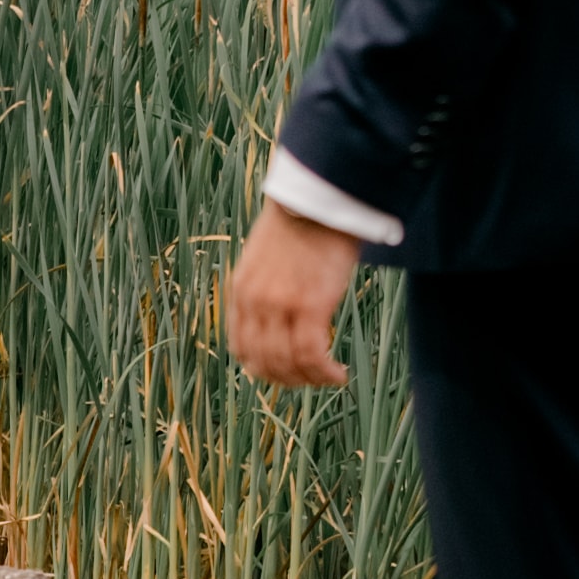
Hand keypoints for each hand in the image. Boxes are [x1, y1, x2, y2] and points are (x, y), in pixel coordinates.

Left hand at [227, 199, 358, 387]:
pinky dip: (324, 372)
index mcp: (240, 290)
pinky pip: (311, 355)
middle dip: (288, 379)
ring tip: (329, 377)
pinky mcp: (310, 305)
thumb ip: (264, 287)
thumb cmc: (300, 224)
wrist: (318, 198)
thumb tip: (274, 315)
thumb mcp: (265, 257)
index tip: (285, 371)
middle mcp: (254, 302)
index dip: (261, 367)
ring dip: (309, 380)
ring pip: (287, 364)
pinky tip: (338, 374)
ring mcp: (279, 306)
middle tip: (311, 380)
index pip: (240, 347)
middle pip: (263, 362)